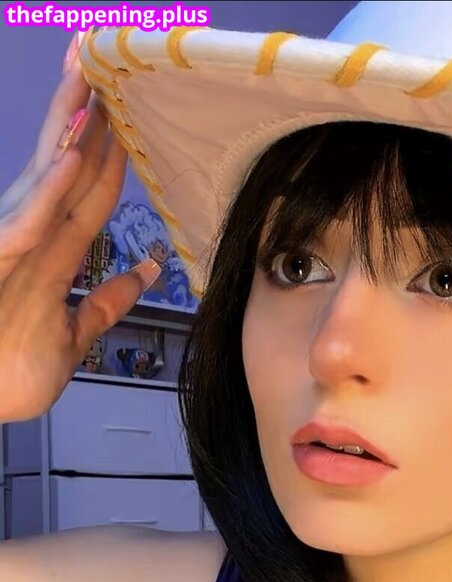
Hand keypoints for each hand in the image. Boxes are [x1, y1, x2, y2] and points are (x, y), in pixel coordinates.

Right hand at [0, 33, 160, 423]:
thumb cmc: (11, 368)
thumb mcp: (75, 334)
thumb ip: (108, 301)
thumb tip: (147, 272)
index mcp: (53, 253)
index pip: (91, 190)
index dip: (110, 150)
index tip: (126, 107)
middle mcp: (32, 239)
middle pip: (68, 165)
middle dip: (85, 111)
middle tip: (100, 51)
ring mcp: (12, 248)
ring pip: (48, 179)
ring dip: (70, 130)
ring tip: (90, 78)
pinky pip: (30, 223)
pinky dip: (52, 191)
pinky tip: (74, 158)